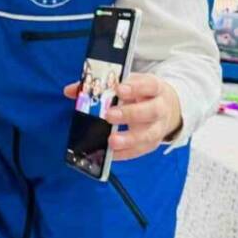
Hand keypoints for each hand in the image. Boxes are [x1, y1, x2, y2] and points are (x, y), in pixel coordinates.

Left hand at [62, 73, 182, 160]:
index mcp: (154, 88)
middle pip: (151, 111)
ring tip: (112, 141)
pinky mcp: (152, 143)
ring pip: (149, 134)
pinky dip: (125, 153)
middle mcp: (160, 108)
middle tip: (109, 115)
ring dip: (129, 139)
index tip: (119, 89)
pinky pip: (140, 150)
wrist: (167, 107)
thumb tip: (71, 91)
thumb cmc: (141, 94)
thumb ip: (100, 86)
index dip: (135, 87)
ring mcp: (158, 127)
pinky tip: (111, 153)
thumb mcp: (127, 83)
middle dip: (130, 114)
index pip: (149, 85)